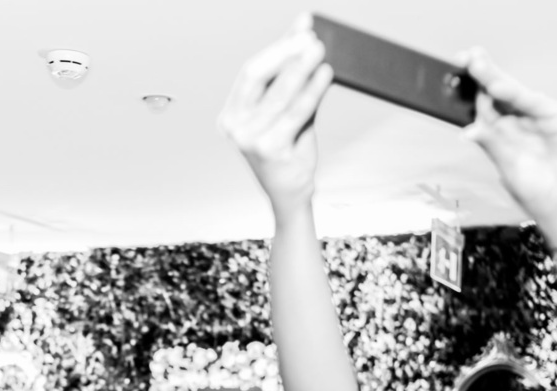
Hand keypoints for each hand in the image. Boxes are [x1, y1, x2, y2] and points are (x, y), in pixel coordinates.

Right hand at [219, 17, 333, 216]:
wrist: (290, 194)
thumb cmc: (288, 153)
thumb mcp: (287, 113)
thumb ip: (293, 79)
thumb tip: (305, 38)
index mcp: (231, 115)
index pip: (251, 72)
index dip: (277, 48)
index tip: (300, 30)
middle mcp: (234, 127)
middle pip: (258, 77)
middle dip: (286, 53)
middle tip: (311, 38)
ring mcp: (248, 139)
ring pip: (279, 94)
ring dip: (301, 68)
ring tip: (320, 51)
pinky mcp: (269, 149)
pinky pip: (294, 113)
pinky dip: (311, 91)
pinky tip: (325, 76)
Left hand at [461, 49, 556, 250]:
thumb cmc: (538, 194)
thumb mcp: (508, 168)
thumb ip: (493, 145)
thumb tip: (468, 131)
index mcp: (502, 135)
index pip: (484, 107)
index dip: (470, 92)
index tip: (452, 77)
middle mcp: (519, 123)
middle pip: (498, 94)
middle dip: (482, 75)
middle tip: (465, 57)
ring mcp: (539, 118)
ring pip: (514, 93)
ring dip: (496, 78)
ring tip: (477, 66)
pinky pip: (535, 102)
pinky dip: (517, 94)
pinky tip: (499, 87)